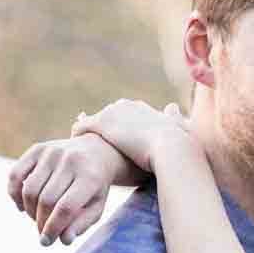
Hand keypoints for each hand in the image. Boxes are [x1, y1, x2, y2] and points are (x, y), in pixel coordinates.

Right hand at [7, 134, 139, 245]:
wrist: (96, 150)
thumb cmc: (95, 185)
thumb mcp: (96, 206)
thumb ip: (81, 224)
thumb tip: (64, 239)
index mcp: (90, 177)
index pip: (65, 208)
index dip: (52, 228)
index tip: (46, 241)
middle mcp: (71, 161)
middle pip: (46, 200)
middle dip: (41, 222)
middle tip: (43, 232)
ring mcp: (52, 152)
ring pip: (29, 190)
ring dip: (29, 211)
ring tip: (37, 217)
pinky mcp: (37, 149)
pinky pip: (15, 175)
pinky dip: (14, 194)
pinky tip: (22, 205)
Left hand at [71, 99, 191, 174]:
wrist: (172, 147)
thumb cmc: (180, 143)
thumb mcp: (178, 126)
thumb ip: (174, 117)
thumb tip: (172, 106)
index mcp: (141, 108)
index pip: (122, 112)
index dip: (116, 125)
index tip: (112, 134)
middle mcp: (125, 105)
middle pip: (106, 114)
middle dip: (101, 126)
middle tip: (91, 138)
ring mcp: (112, 113)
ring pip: (93, 120)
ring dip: (87, 131)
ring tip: (79, 144)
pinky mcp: (102, 124)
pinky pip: (82, 126)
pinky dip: (78, 133)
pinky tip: (73, 146)